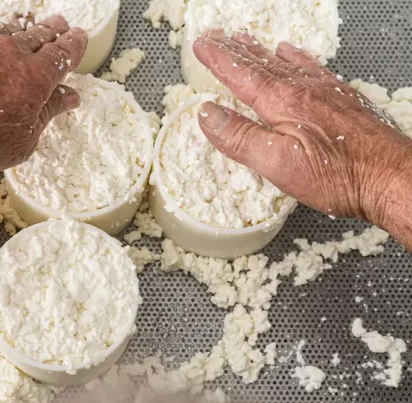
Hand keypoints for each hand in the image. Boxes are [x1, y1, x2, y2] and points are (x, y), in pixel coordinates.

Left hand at [0, 9, 86, 204]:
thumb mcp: (23, 140)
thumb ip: (47, 113)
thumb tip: (68, 97)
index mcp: (37, 77)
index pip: (64, 53)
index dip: (74, 45)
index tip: (78, 39)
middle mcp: (12, 51)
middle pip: (39, 34)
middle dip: (52, 30)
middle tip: (58, 27)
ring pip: (6, 27)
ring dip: (17, 29)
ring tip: (21, 32)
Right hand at [192, 31, 411, 228]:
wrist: (391, 175)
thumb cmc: (339, 175)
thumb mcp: (277, 164)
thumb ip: (240, 137)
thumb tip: (207, 114)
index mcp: (282, 103)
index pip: (241, 74)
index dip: (218, 59)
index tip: (201, 46)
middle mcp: (303, 90)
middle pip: (261, 63)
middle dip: (234, 49)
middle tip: (215, 36)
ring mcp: (324, 93)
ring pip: (284, 63)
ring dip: (260, 52)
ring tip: (244, 41)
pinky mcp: (341, 100)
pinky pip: (312, 68)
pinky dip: (295, 58)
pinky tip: (291, 54)